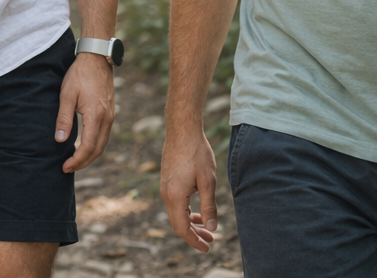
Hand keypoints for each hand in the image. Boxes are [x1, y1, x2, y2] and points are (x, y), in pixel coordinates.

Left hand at [56, 53, 114, 171]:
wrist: (97, 59)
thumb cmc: (79, 75)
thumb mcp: (67, 95)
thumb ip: (64, 118)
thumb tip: (59, 140)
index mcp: (96, 116)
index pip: (88, 147)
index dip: (77, 160)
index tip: (65, 167)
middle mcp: (107, 119)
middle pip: (97, 150)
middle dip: (83, 162)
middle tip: (67, 168)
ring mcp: (110, 116)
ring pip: (102, 144)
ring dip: (89, 155)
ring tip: (74, 160)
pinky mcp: (110, 112)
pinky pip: (104, 135)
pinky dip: (94, 146)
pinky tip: (84, 146)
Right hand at [159, 122, 217, 252]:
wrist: (182, 129)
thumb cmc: (197, 153)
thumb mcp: (208, 181)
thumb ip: (209, 206)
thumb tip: (211, 227)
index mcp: (175, 196)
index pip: (182, 228)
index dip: (194, 241)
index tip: (207, 248)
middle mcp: (166, 193)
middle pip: (178, 223)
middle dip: (194, 234)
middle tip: (211, 240)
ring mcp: (165, 186)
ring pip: (176, 213)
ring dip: (191, 222)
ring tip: (207, 227)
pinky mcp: (167, 180)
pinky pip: (175, 203)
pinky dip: (186, 211)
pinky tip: (198, 210)